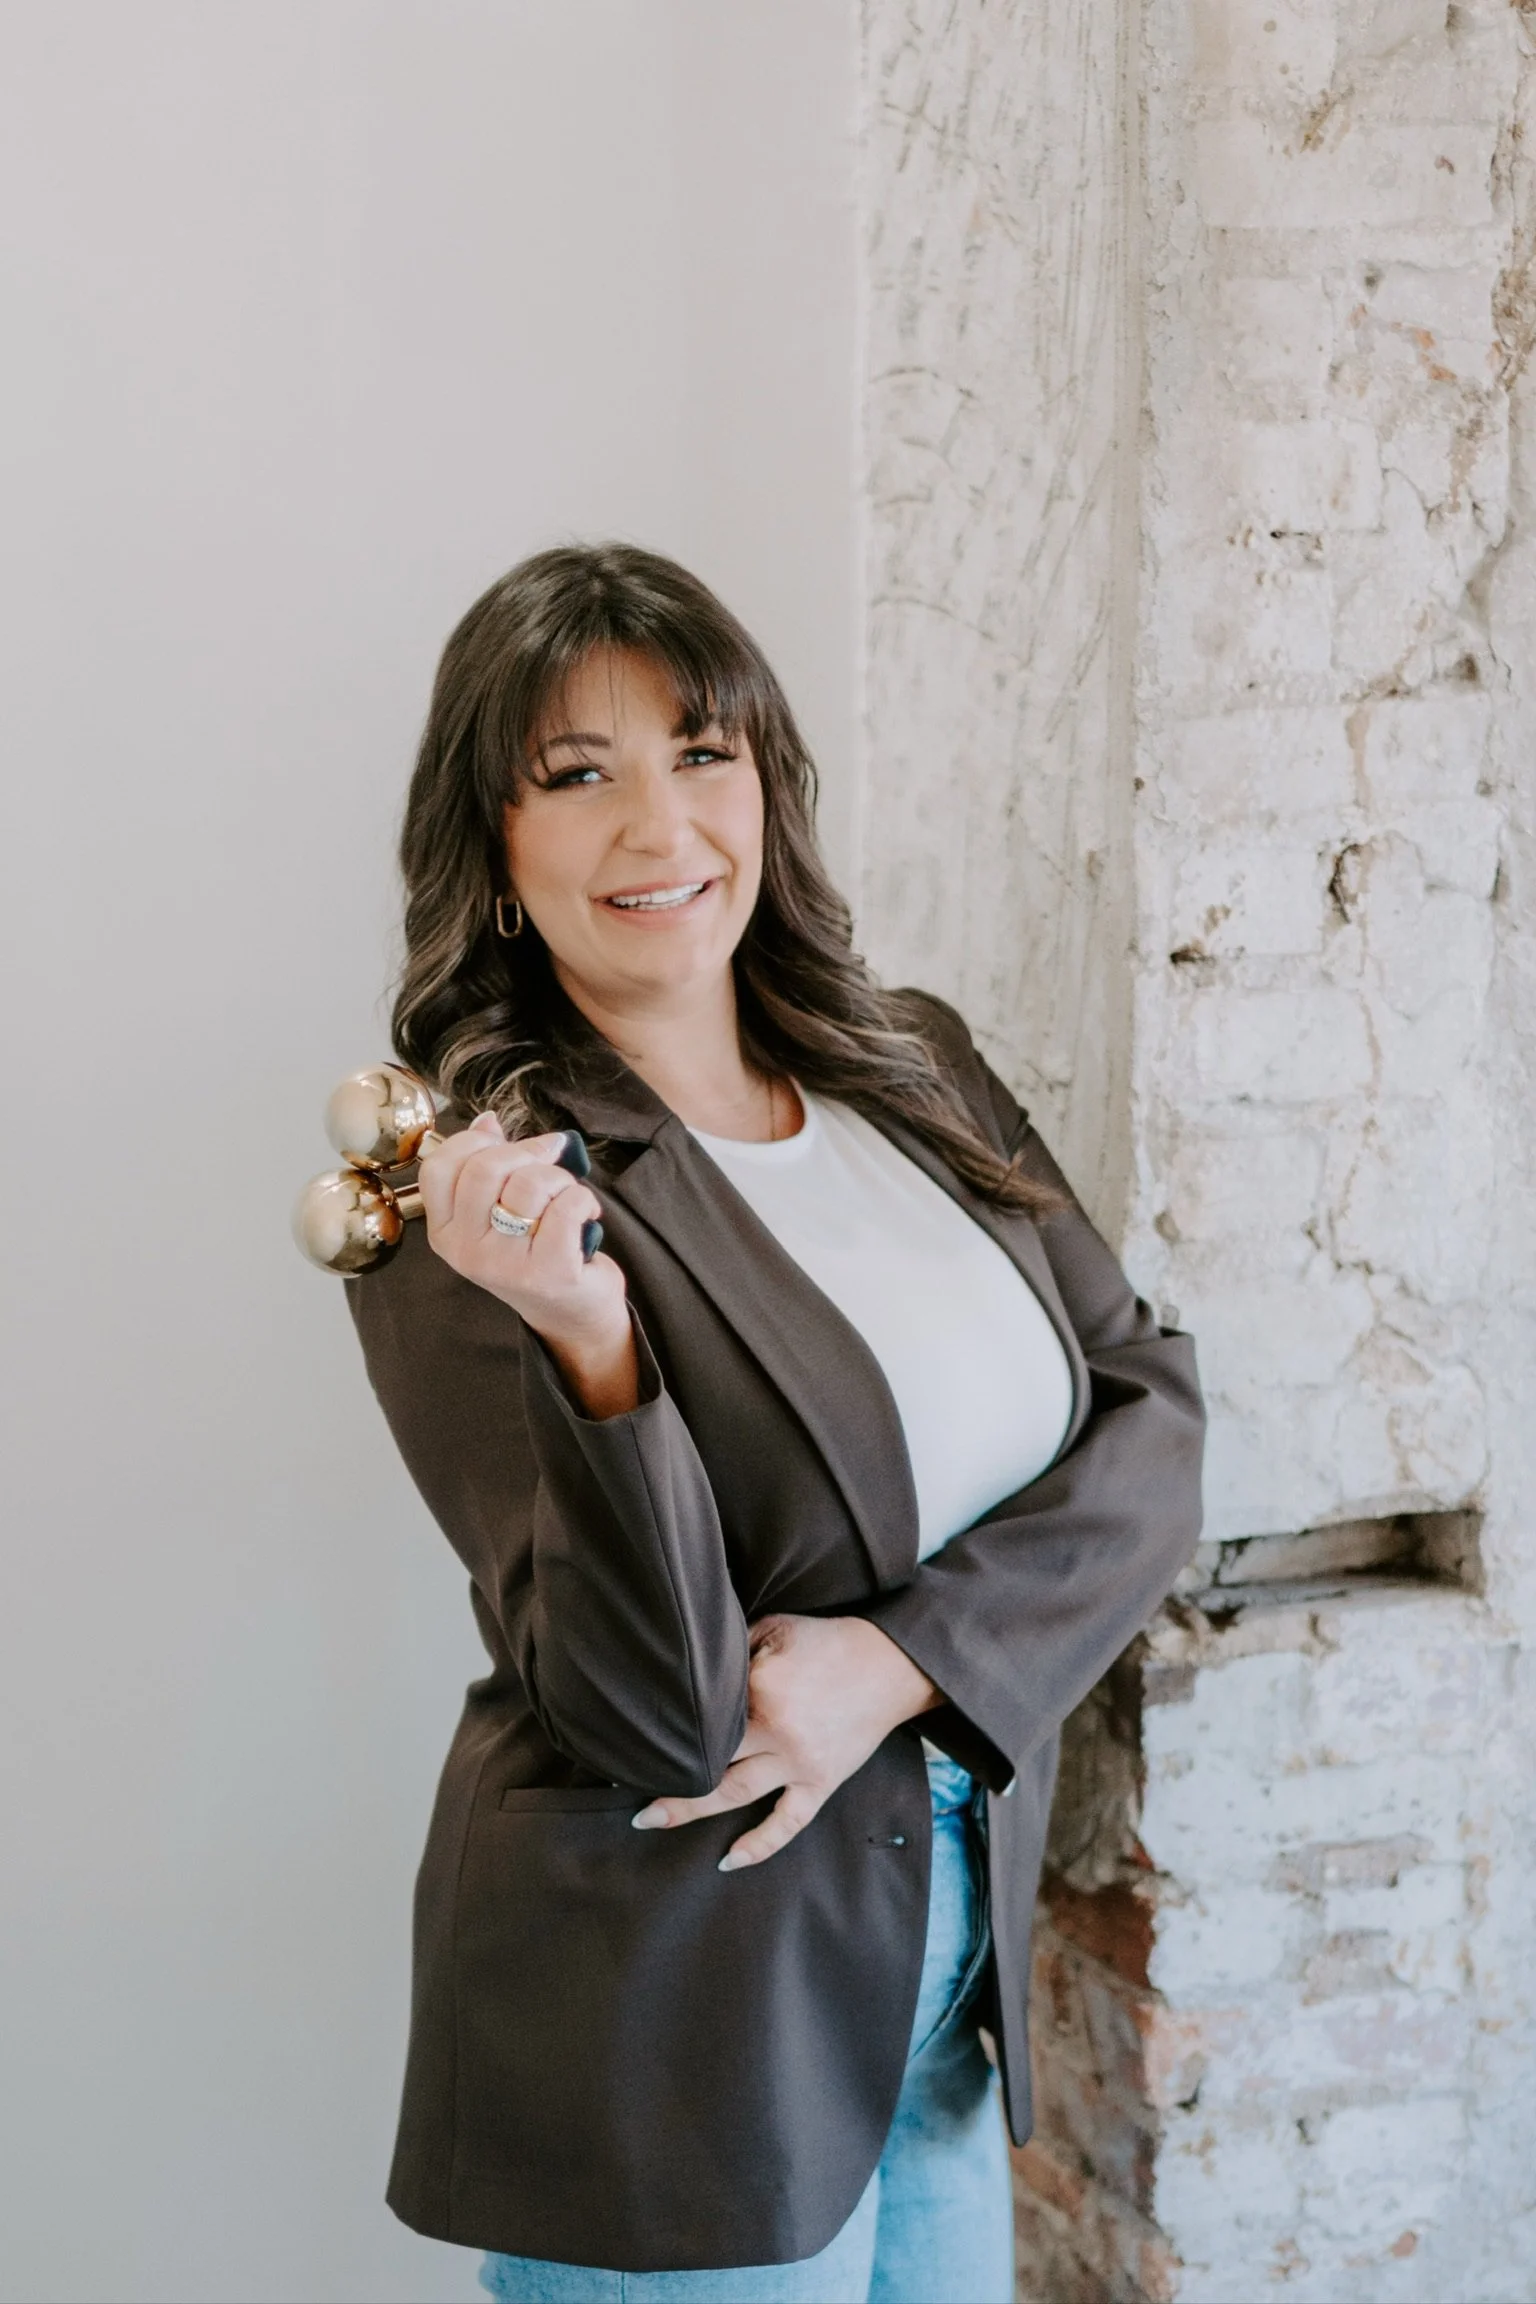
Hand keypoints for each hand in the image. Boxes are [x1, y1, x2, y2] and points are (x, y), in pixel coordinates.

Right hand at [418, 1113, 636, 1415]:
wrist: (571, 1312)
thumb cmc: (534, 1250)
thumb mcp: (495, 1212)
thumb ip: (484, 1166)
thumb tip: (486, 1122)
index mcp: (445, 1233)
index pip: (439, 1167)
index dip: (476, 1142)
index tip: (505, 1144)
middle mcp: (467, 1252)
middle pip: (486, 1168)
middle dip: (526, 1154)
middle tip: (548, 1164)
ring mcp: (505, 1265)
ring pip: (529, 1184)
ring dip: (559, 1178)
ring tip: (566, 1196)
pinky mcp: (549, 1272)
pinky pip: (567, 1206)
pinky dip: (584, 1199)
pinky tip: (585, 1214)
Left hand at [633, 1614, 941, 1869]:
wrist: (890, 1664)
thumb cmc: (829, 1641)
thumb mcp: (775, 1628)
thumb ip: (734, 1651)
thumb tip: (695, 1672)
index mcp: (762, 1689)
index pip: (706, 1712)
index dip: (675, 1719)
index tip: (640, 1728)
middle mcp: (777, 1732)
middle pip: (710, 1760)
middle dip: (667, 1775)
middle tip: (626, 1786)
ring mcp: (800, 1763)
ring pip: (735, 1793)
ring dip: (690, 1810)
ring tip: (650, 1820)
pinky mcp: (822, 1782)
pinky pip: (787, 1823)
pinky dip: (758, 1845)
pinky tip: (728, 1860)